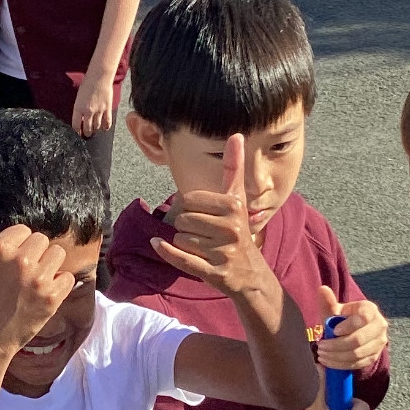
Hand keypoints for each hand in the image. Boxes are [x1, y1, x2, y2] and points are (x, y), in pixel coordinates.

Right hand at [0, 217, 74, 363]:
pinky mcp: (53, 296)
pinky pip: (68, 278)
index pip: (24, 231)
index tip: (8, 267)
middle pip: (42, 240)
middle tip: (19, 279)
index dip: (18, 248)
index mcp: (0, 247)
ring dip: (49, 269)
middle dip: (34, 257)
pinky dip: (59, 287)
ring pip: (58, 255)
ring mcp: (38, 278)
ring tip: (31, 286)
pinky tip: (41, 297)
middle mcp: (20, 260)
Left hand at [72, 70, 116, 137]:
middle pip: (87, 129)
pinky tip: (104, 128)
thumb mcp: (78, 98)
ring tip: (95, 130)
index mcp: (78, 108)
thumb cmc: (87, 85)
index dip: (77, 132)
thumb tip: (82, 119)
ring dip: (95, 130)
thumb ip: (79, 109)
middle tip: (87, 134)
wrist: (99, 77)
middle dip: (87, 133)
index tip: (78, 133)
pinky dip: (106, 127)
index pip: (76, 125)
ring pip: (97, 127)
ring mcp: (98, 110)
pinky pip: (107, 122)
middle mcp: (88, 111)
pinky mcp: (107, 109)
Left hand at [151, 135, 275, 300]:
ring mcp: (223, 252)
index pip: (189, 200)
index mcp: (234, 206)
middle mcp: (231, 227)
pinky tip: (158, 244)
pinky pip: (181, 259)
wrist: (251, 275)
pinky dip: (166, 252)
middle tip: (202, 235)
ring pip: (180, 239)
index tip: (201, 216)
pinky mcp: (214, 272)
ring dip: (184, 244)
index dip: (188, 208)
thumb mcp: (237, 199)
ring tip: (202, 248)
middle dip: (185, 227)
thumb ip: (233, 168)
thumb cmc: (238, 233)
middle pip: (182, 219)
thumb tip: (235, 135)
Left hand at [315, 284, 387, 371]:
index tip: (334, 331)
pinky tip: (328, 361)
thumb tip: (322, 288)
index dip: (347, 326)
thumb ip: (328, 301)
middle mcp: (380, 325)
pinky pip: (357, 364)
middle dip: (336, 345)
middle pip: (358, 340)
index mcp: (370, 309)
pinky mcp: (375, 356)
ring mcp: (379, 342)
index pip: (363, 318)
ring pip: (357, 354)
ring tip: (321, 354)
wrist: (351, 332)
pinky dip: (340, 364)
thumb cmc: (341, 319)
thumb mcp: (334, 310)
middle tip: (320, 346)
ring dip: (336, 356)